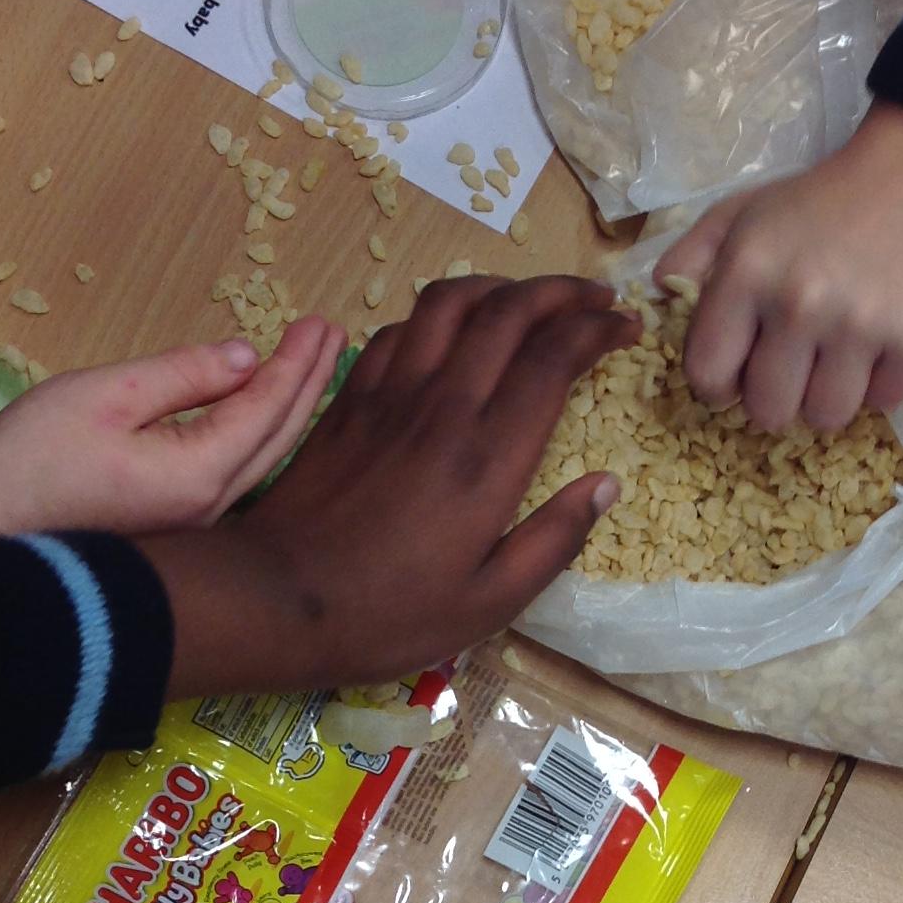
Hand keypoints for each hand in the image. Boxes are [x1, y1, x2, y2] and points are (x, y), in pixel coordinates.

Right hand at [0, 322, 345, 538]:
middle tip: (331, 336)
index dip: (296, 363)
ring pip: (261, 463)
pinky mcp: (174, 528)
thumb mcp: (104, 397)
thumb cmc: (28, 463)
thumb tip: (245, 358)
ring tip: (307, 368)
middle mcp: (210, 508)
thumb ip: (181, 375)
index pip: (266, 409)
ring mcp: (194, 523)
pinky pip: (236, 476)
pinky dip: (259, 437)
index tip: (320, 322)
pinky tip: (259, 416)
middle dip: (306, 384)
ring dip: (287, 410)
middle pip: (278, 439)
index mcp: (199, 474)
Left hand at [145, 275, 633, 695]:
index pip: (554, 357)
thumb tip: (605, 485)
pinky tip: (452, 335)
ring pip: (450, 302)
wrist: (276, 599)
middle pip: (509, 311)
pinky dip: (438, 316)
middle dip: (562, 292)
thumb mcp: (490, 602)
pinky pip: (400, 329)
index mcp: (490, 457)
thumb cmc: (390, 614)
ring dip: (499, 287)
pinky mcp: (349, 397)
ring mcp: (390, 394)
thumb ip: (554, 540)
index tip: (626, 328)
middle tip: (595, 301)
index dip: (598, 330)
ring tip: (529, 301)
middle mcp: (444, 406)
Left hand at [654, 100, 902, 431]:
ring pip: (826, 417)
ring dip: (827, 396)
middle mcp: (800, 305)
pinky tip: (881, 341)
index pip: (708, 375)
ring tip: (838, 359)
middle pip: (768, 411)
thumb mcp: (745, 208)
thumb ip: (694, 251)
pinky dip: (880, 382)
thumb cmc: (825, 195)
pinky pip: (883, 402)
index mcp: (747, 273)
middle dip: (776, 396)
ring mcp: (863, 327)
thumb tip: (660, 292)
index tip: (740, 371)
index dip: (720, 383)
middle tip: (794, 366)